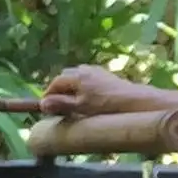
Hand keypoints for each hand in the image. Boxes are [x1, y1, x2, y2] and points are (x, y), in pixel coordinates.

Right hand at [41, 65, 158, 119]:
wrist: (135, 101)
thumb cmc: (105, 106)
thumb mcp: (80, 108)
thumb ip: (60, 104)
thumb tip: (42, 104)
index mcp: (76, 76)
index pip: (55, 83)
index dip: (49, 95)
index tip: (46, 108)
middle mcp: (85, 69)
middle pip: (65, 77)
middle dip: (59, 90)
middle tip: (59, 105)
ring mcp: (97, 71)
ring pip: (77, 77)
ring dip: (71, 88)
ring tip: (73, 103)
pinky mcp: (106, 76)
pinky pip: (87, 79)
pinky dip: (82, 87)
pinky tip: (88, 99)